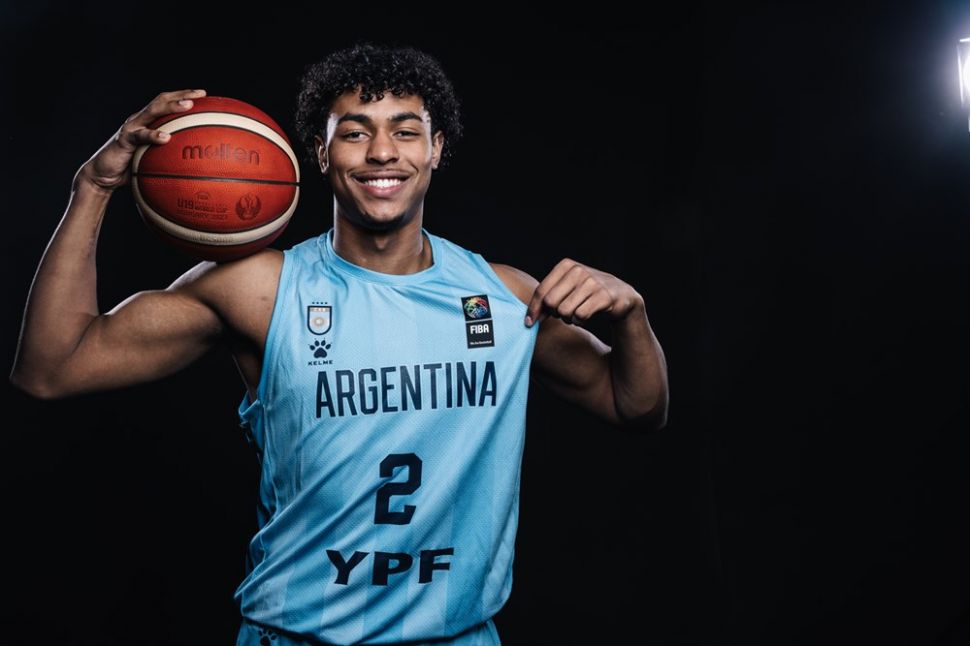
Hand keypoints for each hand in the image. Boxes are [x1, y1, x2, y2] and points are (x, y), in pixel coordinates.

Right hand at [74, 88, 206, 192]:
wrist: (103, 175)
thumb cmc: (130, 169)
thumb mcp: (153, 161)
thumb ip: (169, 158)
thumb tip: (194, 166)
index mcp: (147, 122)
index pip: (166, 103)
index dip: (183, 96)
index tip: (204, 95)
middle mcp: (139, 120)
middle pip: (161, 101)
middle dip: (182, 95)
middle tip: (200, 94)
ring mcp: (131, 127)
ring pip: (152, 111)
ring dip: (171, 107)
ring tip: (188, 106)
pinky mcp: (124, 139)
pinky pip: (140, 135)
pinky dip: (153, 135)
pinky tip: (166, 138)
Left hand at [524, 258, 642, 326]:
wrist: (621, 296)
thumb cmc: (587, 294)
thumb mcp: (567, 289)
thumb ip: (547, 299)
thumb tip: (529, 320)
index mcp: (566, 265)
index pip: (541, 291)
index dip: (533, 310)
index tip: (529, 324)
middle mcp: (578, 270)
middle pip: (551, 303)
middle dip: (554, 314)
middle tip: (564, 314)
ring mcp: (592, 282)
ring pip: (564, 311)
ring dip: (568, 319)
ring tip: (577, 314)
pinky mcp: (604, 296)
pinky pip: (580, 316)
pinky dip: (580, 322)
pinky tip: (586, 317)